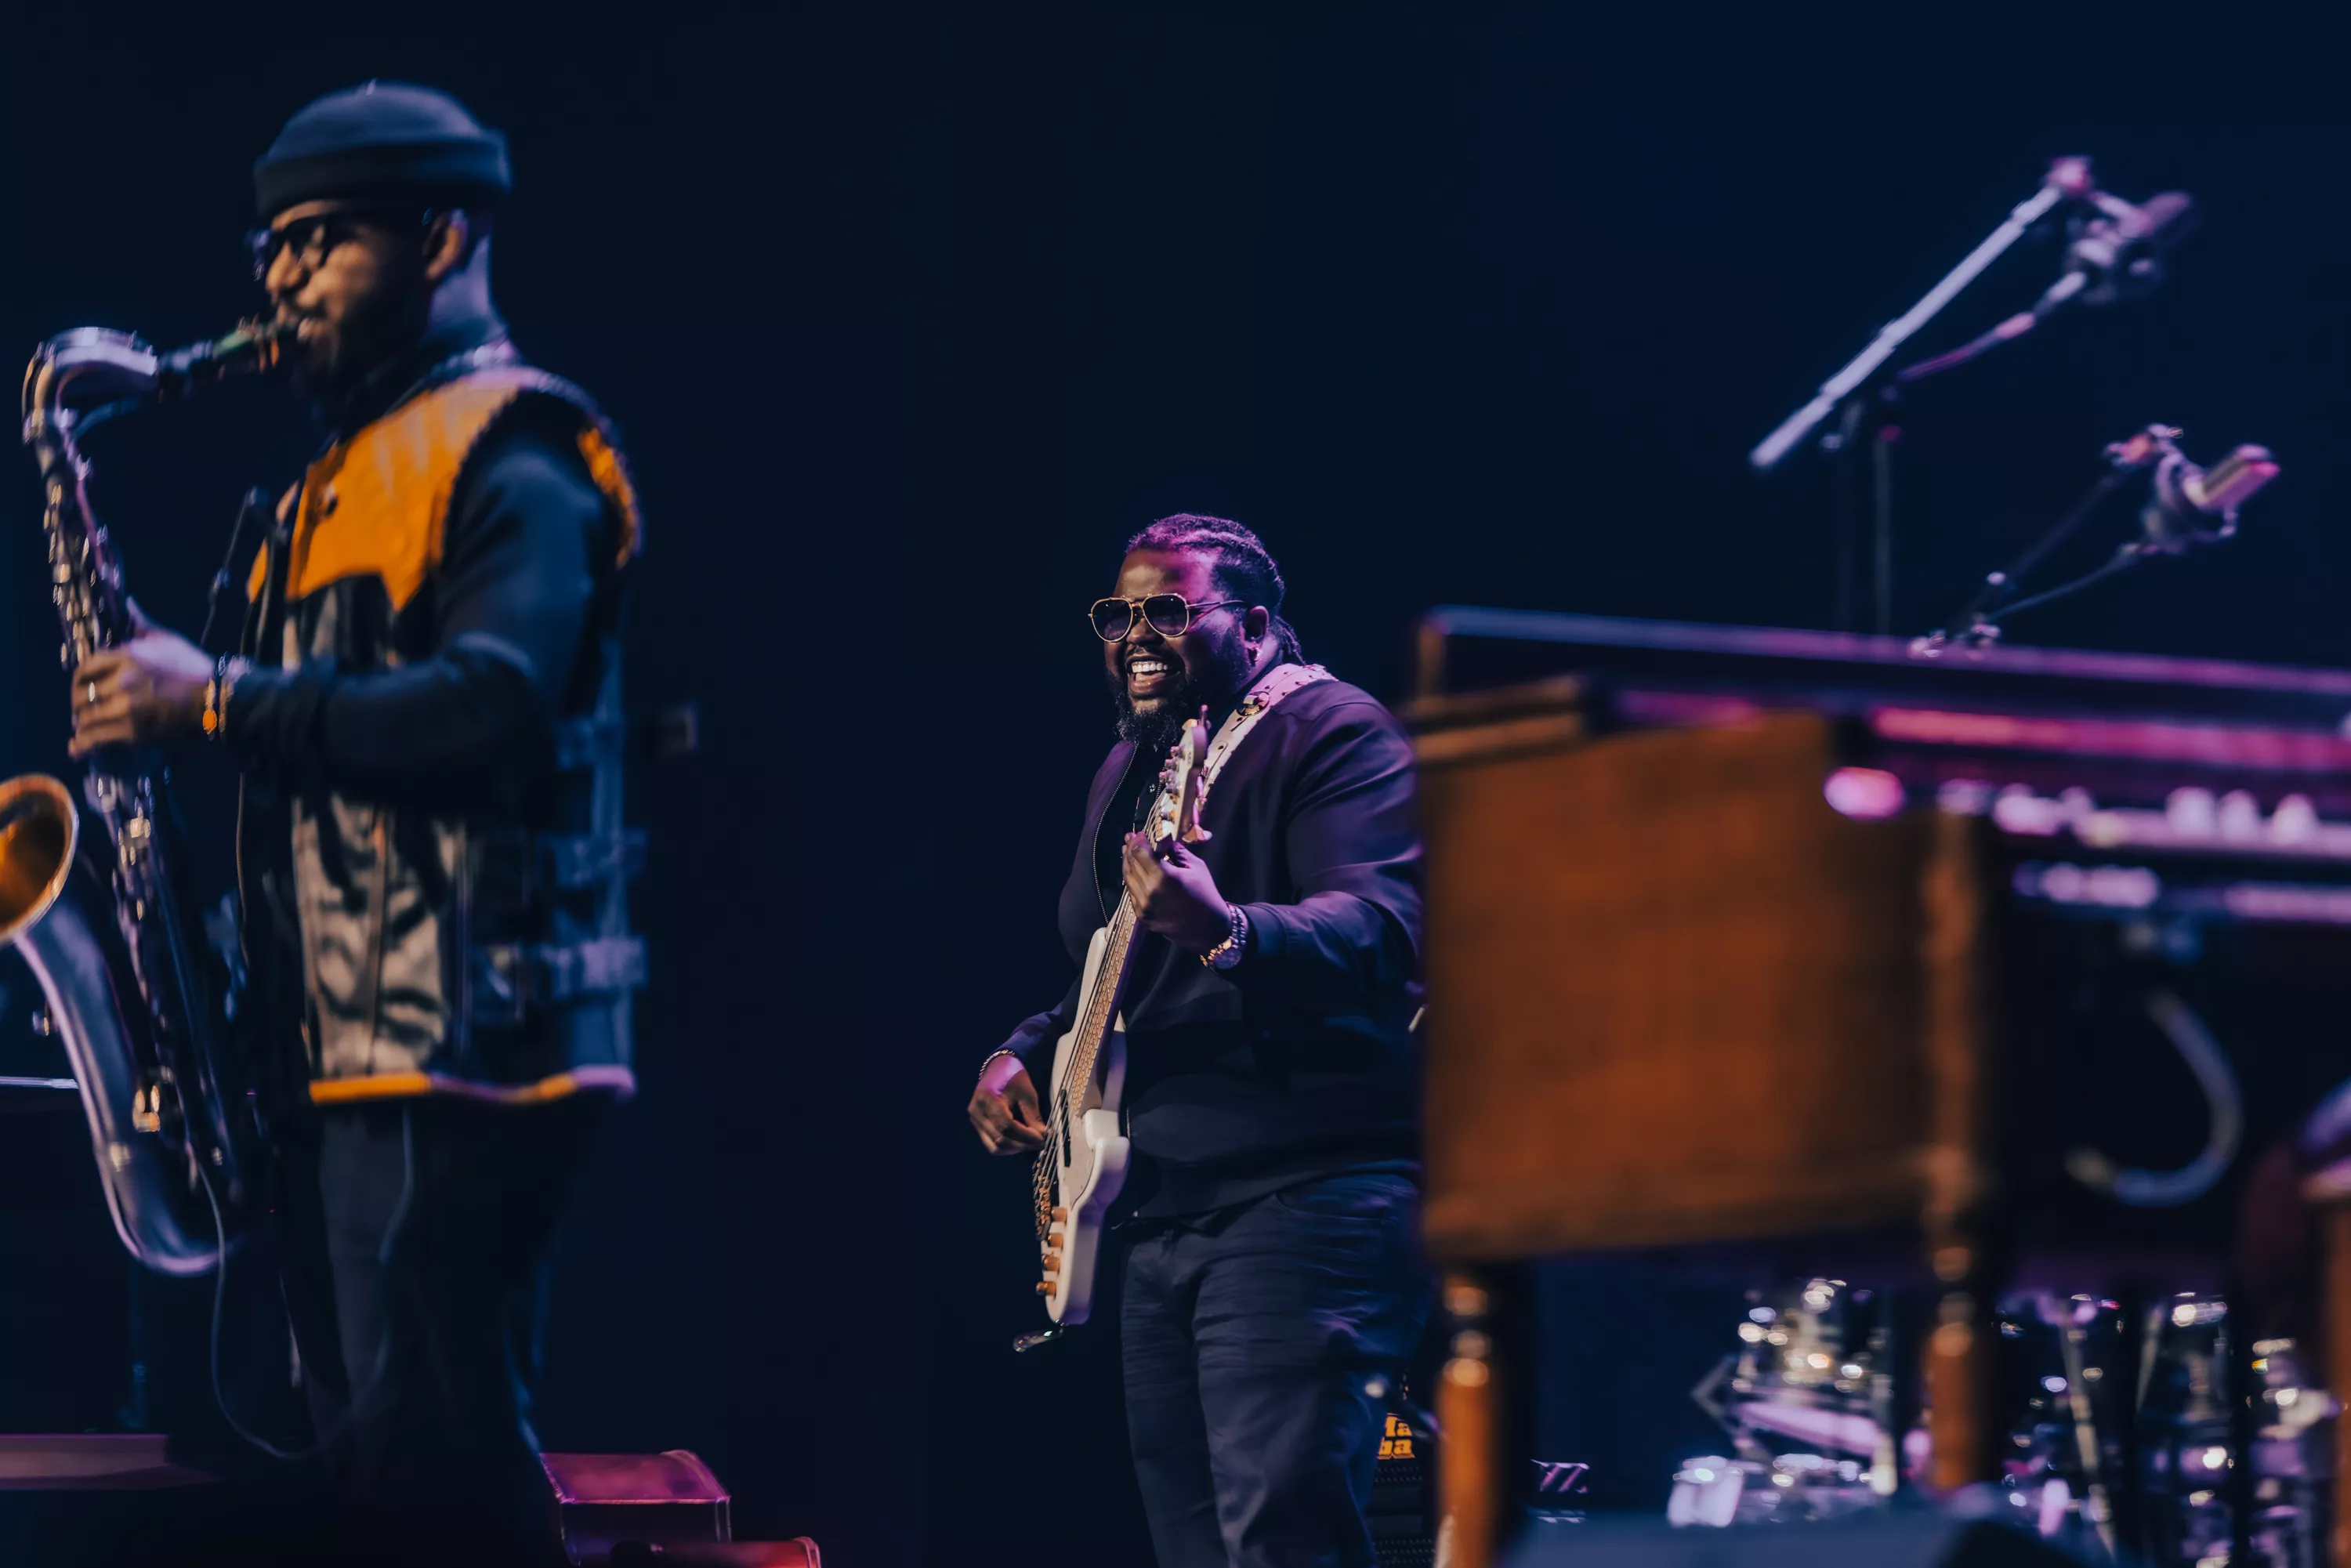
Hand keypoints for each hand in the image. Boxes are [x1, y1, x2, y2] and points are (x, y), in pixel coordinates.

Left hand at [69, 630, 214, 756]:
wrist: (219, 700)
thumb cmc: (196, 668)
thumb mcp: (169, 640)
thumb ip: (142, 625)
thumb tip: (128, 603)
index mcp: (128, 656)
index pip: (87, 668)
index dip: (79, 680)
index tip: (82, 688)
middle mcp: (122, 680)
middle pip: (83, 694)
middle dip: (78, 704)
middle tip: (81, 711)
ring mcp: (127, 707)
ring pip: (88, 717)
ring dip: (82, 725)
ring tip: (82, 731)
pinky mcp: (134, 731)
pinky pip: (98, 738)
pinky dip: (84, 745)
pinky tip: (78, 749)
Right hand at [969, 1053, 1045, 1155]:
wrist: (999, 1068)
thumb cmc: (1013, 1077)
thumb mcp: (1027, 1094)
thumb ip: (1033, 1117)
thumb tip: (1044, 1137)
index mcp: (988, 1098)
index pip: (1006, 1126)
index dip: (1025, 1137)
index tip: (1042, 1139)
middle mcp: (977, 1111)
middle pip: (999, 1139)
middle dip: (1022, 1145)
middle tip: (1040, 1144)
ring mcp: (974, 1119)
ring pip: (994, 1146)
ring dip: (1015, 1149)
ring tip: (1031, 1144)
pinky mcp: (977, 1125)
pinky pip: (991, 1143)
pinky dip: (1007, 1146)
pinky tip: (1020, 1142)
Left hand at [1123, 830, 1231, 954]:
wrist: (1208, 928)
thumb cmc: (1205, 894)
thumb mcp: (1195, 866)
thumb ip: (1176, 851)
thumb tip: (1162, 840)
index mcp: (1164, 877)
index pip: (1140, 853)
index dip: (1138, 841)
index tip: (1139, 834)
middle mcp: (1149, 892)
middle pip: (1131, 864)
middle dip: (1130, 849)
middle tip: (1130, 839)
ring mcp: (1144, 906)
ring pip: (1128, 879)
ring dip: (1127, 864)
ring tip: (1128, 852)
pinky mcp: (1143, 916)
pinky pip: (1132, 893)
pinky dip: (1132, 880)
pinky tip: (1135, 872)